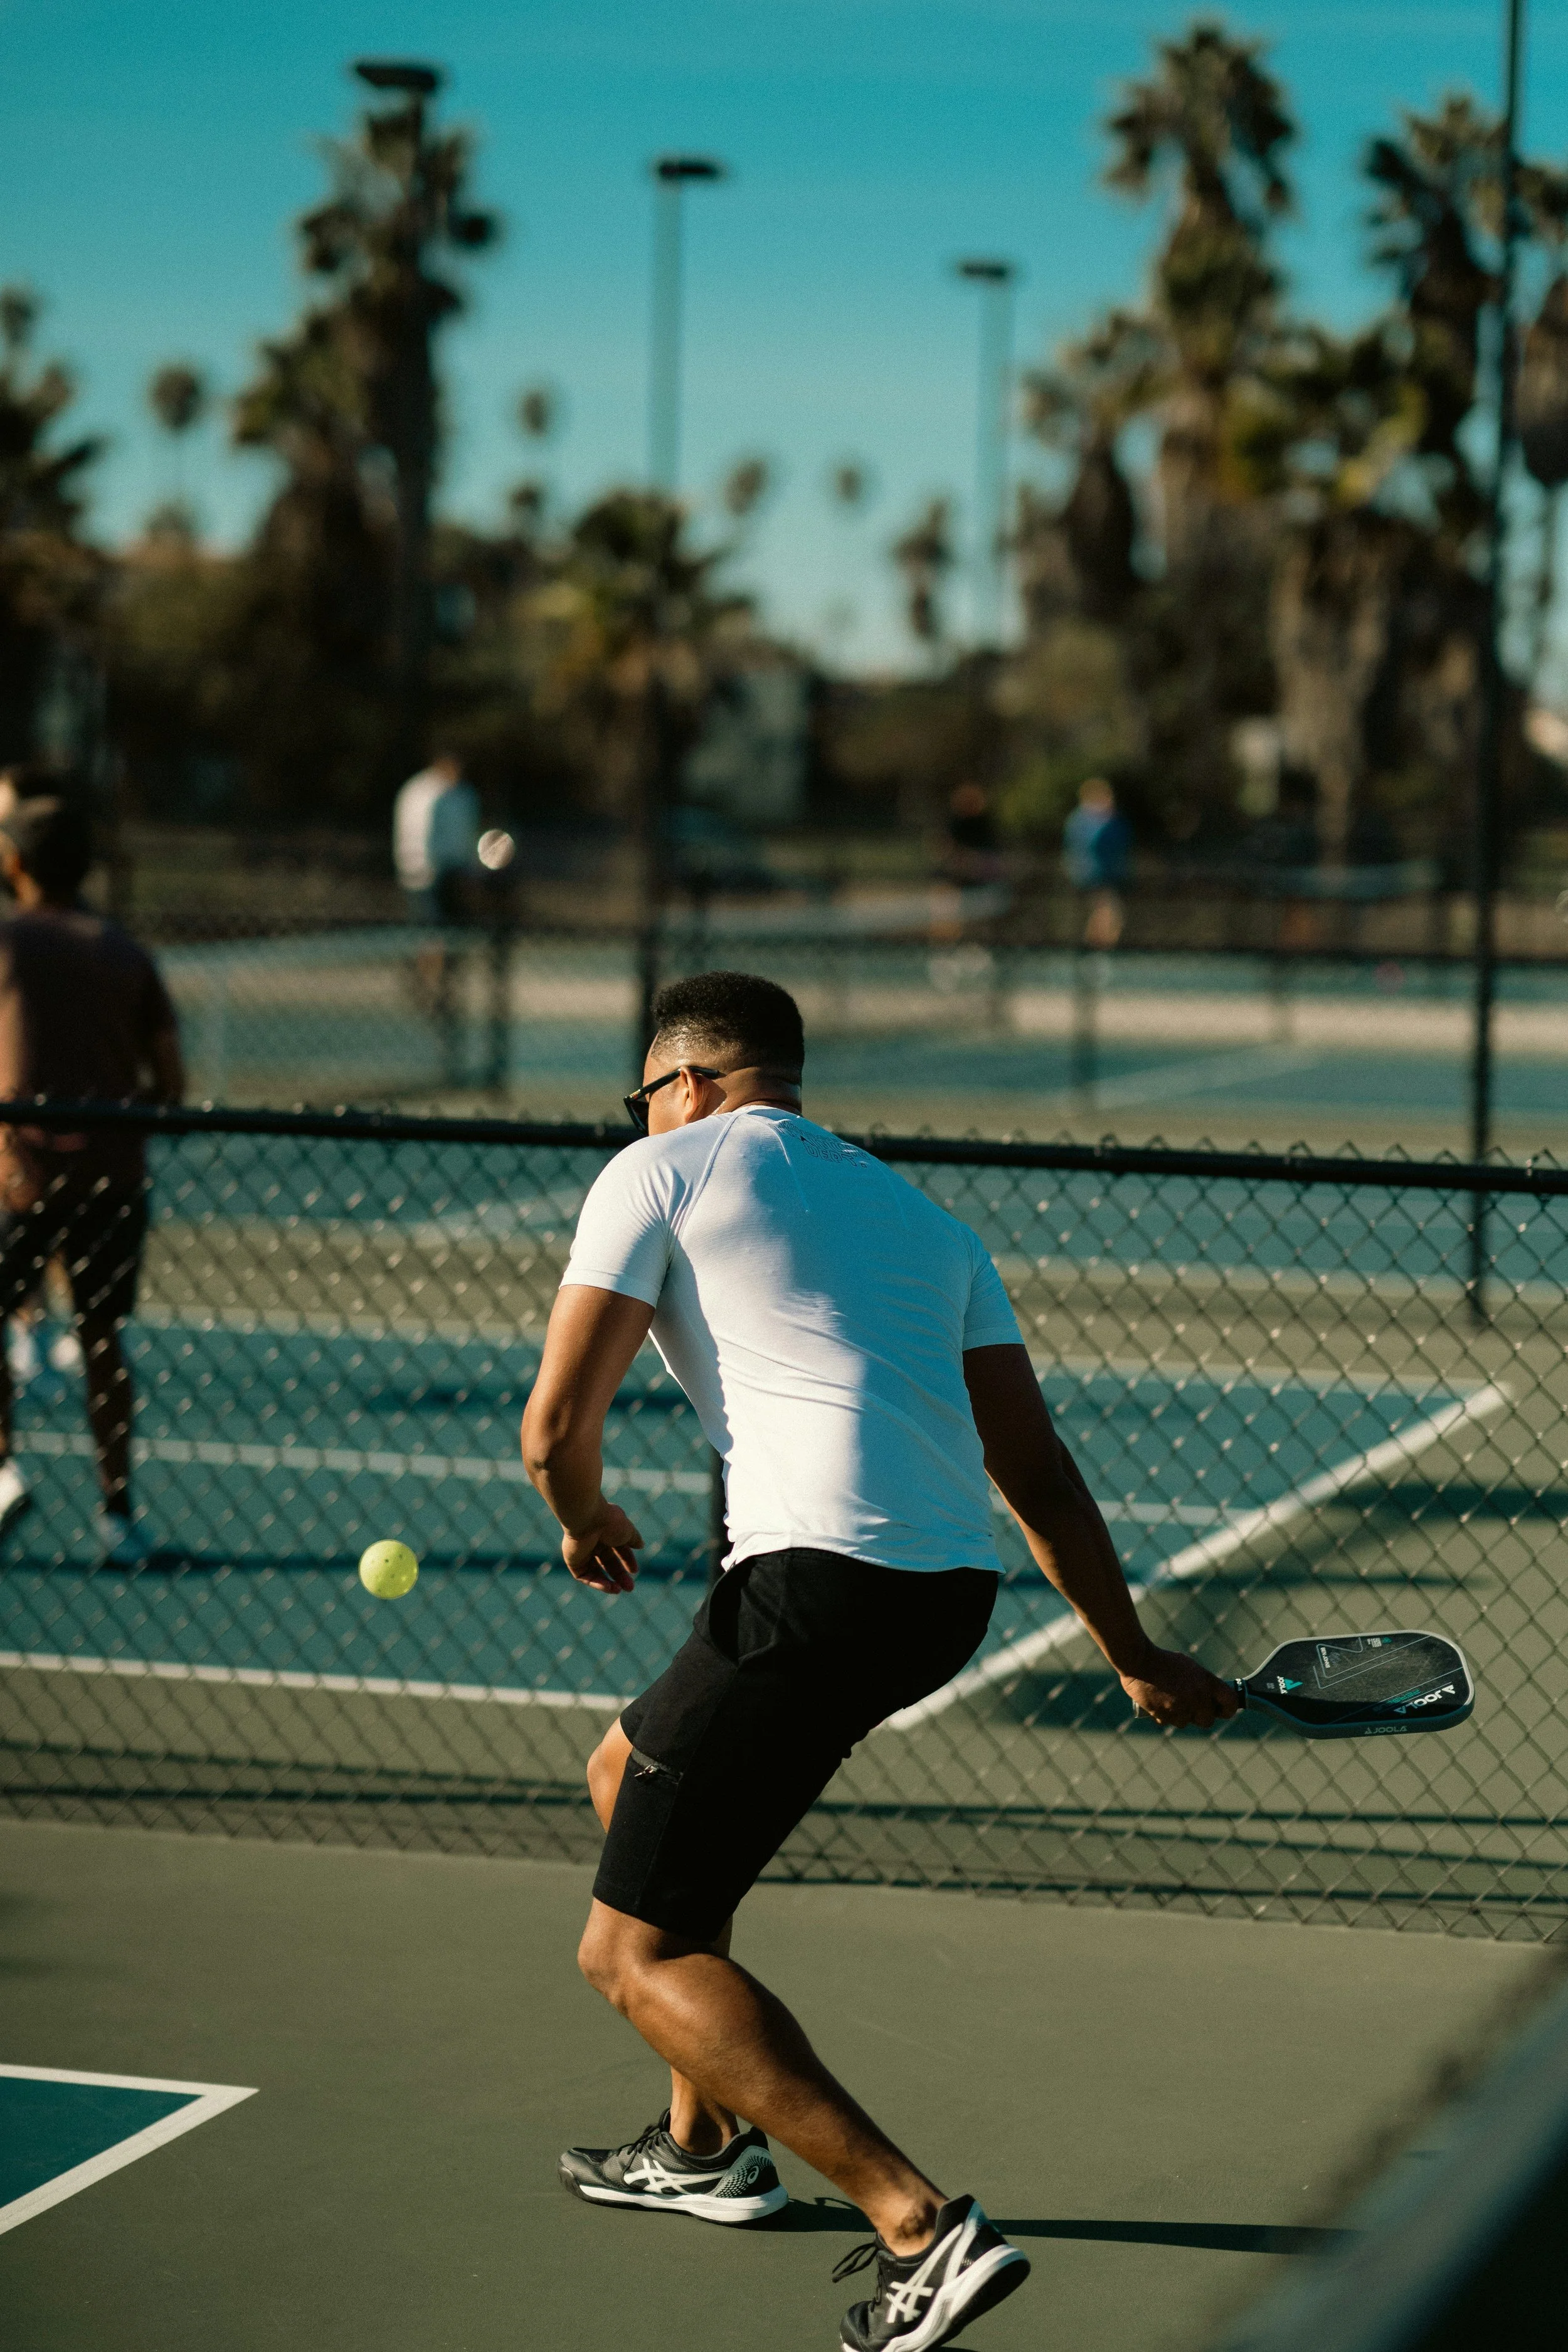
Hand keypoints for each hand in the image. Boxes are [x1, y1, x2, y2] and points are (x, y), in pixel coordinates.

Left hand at [561, 1501, 643, 1594]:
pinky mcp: (573, 1561)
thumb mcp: (627, 1531)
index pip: (618, 1550)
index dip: (627, 1561)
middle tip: (630, 1588)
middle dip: (619, 1576)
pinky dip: (596, 1582)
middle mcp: (594, 1541)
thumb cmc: (609, 1522)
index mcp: (606, 1532)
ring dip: (607, 1583)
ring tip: (618, 1590)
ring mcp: (582, 1551)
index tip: (635, 1571)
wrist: (587, 1519)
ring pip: (595, 1572)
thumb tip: (641, 1545)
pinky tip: (608, 1587)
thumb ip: (633, 1538)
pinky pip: (584, 1576)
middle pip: (607, 1563)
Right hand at [1118, 1644, 1239, 1730]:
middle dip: (1201, 1715)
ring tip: (1170, 1699)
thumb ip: (1201, 1684)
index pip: (1231, 1702)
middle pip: (1208, 1720)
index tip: (1222, 1709)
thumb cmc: (1163, 1660)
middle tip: (1192, 1706)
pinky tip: (1159, 1701)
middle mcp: (1198, 1697)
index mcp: (1206, 1681)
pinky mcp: (1165, 1715)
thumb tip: (1209, 1698)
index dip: (1229, 1709)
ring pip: (1186, 1722)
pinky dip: (1166, 1715)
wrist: (1138, 1661)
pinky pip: (1170, 1722)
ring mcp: (1181, 1708)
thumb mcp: (1189, 1667)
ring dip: (1181, 1715)